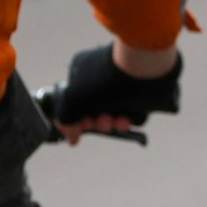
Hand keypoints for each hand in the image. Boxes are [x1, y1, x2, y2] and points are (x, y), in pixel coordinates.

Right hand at [52, 40, 181, 145]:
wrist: (141, 68)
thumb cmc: (102, 81)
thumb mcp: (73, 101)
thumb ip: (66, 120)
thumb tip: (71, 138)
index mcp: (82, 70)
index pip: (75, 100)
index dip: (77, 118)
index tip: (81, 128)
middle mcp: (101, 75)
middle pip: (94, 109)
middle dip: (96, 121)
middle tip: (100, 122)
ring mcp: (121, 82)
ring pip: (113, 112)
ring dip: (111, 123)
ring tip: (115, 121)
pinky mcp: (139, 91)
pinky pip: (130, 111)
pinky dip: (127, 119)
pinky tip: (126, 120)